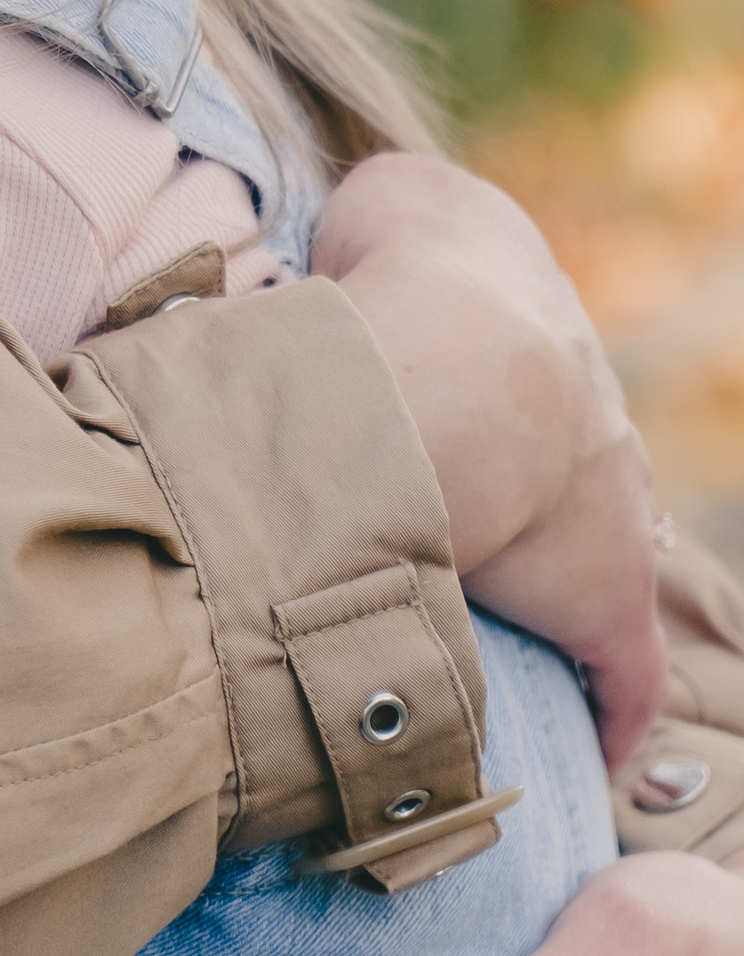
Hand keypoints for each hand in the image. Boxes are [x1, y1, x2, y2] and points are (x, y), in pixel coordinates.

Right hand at [313, 154, 666, 764]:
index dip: (497, 417)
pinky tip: (592, 748)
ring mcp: (609, 513)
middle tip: (485, 532)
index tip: (465, 446)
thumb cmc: (409, 275)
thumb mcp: (388, 207)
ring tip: (502, 633)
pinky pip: (625, 672)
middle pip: (576, 470)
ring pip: (596, 559)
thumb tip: (330, 253)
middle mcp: (590, 423)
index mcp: (535, 342)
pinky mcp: (607, 598)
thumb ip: (369, 225)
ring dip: (553, 589)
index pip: (533, 387)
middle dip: (539, 499)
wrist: (457, 353)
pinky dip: (611, 710)